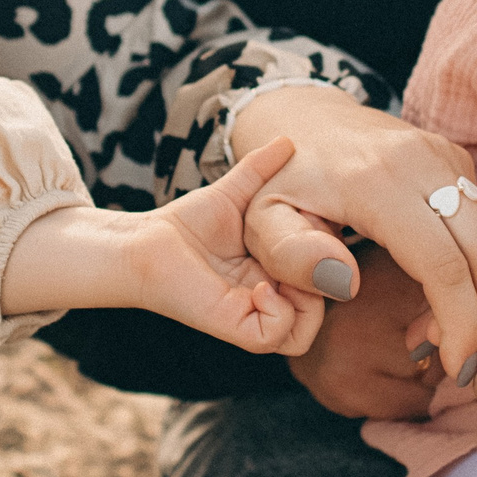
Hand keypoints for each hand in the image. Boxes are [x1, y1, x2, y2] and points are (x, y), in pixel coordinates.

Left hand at [5, 138, 325, 353]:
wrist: (146, 241)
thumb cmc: (187, 223)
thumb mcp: (236, 192)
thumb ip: (261, 169)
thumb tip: (288, 141)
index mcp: (276, 273)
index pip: (325, 279)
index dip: (330, 256)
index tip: (315, 227)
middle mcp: (269, 298)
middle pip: (322, 305)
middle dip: (324, 276)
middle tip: (304, 247)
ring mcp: (253, 315)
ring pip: (305, 331)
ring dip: (306, 299)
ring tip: (283, 269)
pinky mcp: (234, 326)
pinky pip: (278, 335)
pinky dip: (280, 311)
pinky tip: (261, 286)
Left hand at [227, 85, 476, 383]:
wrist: (306, 120)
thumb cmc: (282, 181)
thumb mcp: (261, 218)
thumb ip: (290, 254)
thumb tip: (344, 283)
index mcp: (375, 182)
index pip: (441, 262)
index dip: (459, 322)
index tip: (456, 367)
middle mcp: (422, 163)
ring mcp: (446, 159)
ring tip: (459, 348)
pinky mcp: (457, 164)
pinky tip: (445, 310)